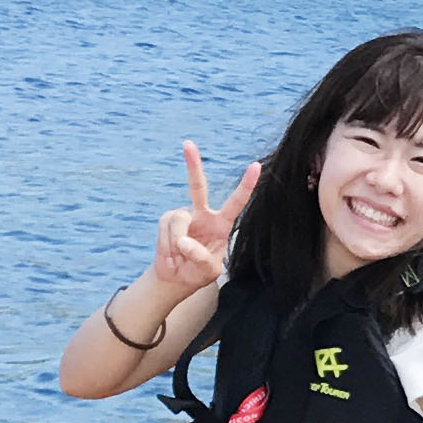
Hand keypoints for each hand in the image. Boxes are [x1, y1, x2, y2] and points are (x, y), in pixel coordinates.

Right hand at [150, 141, 260, 302]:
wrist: (175, 278)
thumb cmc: (197, 272)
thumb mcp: (208, 271)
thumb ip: (201, 258)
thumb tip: (184, 241)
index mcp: (221, 224)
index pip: (236, 202)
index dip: (246, 185)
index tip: (256, 165)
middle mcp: (202, 215)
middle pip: (197, 186)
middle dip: (193, 165)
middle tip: (188, 143)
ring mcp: (184, 216)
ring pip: (178, 221)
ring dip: (176, 244)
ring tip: (179, 258)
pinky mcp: (167, 220)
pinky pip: (166, 228)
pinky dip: (166, 246)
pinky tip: (170, 255)